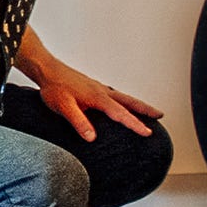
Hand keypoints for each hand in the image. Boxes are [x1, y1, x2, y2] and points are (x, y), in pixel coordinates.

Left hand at [36, 63, 162, 141]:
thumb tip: (92, 137)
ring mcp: (98, 88)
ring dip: (137, 105)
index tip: (147, 132)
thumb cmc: (54, 87)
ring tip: (148, 111)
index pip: (120, 114)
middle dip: (145, 110)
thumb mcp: (64, 107)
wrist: (46, 70)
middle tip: (160, 116)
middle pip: (129, 101)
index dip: (135, 124)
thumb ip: (78, 122)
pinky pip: (115, 95)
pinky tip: (122, 105)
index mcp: (97, 97)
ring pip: (123, 97)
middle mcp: (101, 91)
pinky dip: (124, 101)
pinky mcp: (93, 88)